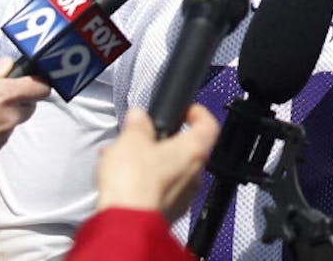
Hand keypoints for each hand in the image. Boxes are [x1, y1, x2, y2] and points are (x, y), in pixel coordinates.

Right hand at [96, 105, 219, 222]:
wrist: (125, 223)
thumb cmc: (135, 184)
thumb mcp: (131, 140)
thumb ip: (138, 124)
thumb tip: (139, 117)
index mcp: (193, 150)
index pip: (209, 125)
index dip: (198, 114)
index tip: (187, 110)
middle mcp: (194, 174)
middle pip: (185, 149)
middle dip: (162, 141)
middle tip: (143, 137)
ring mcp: (183, 197)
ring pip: (171, 171)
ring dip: (151, 163)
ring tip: (123, 159)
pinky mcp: (168, 213)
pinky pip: (161, 192)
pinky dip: (146, 184)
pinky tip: (124, 180)